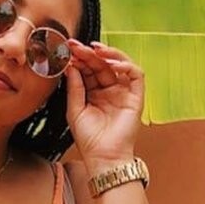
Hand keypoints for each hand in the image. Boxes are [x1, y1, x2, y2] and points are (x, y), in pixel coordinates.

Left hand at [64, 39, 143, 164]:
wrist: (103, 157)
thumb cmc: (88, 139)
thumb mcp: (74, 109)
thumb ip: (74, 87)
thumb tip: (71, 65)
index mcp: (94, 92)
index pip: (88, 69)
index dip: (79, 59)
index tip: (68, 51)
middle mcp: (109, 89)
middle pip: (101, 64)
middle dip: (89, 53)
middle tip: (77, 46)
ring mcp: (123, 92)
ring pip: (119, 64)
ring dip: (108, 54)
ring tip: (95, 50)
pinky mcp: (136, 96)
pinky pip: (136, 74)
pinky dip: (126, 65)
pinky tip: (112, 64)